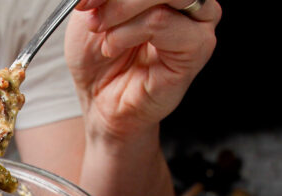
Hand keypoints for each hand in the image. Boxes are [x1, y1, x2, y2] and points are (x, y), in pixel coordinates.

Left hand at [65, 0, 221, 142]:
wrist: (99, 100)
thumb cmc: (98, 57)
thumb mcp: (91, 12)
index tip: (82, 2)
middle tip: (91, 13)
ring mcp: (199, 20)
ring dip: (121, 11)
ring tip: (103, 35)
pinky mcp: (198, 46)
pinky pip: (161, 22)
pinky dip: (129, 32)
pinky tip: (114, 46)